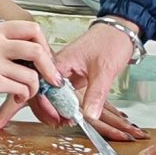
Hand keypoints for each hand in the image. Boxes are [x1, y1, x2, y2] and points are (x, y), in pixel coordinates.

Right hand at [0, 18, 136, 132]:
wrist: (119, 30)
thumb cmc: (110, 42)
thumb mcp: (104, 70)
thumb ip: (96, 94)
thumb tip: (88, 117)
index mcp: (60, 62)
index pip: (39, 86)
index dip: (37, 105)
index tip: (36, 120)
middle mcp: (57, 67)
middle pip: (38, 92)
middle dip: (42, 111)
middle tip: (55, 124)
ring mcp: (62, 72)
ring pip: (47, 93)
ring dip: (50, 108)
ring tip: (59, 121)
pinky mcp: (70, 75)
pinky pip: (58, 92)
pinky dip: (59, 104)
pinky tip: (64, 112)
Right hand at [0, 19, 60, 111]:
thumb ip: (2, 43)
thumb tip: (29, 55)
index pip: (32, 28)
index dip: (44, 44)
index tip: (44, 59)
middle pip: (38, 49)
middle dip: (49, 68)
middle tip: (50, 79)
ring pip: (32, 74)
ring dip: (34, 88)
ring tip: (24, 93)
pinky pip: (20, 89)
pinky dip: (22, 96)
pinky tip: (14, 99)